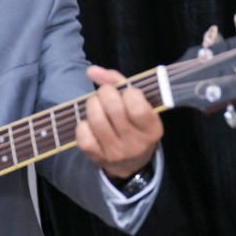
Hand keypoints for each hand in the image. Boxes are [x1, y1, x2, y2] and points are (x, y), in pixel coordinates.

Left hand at [76, 65, 162, 180]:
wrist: (130, 164)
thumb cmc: (136, 126)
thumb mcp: (139, 105)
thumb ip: (119, 82)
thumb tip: (92, 70)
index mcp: (152, 130)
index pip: (137, 106)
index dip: (128, 92)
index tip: (127, 92)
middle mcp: (135, 143)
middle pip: (113, 108)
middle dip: (105, 92)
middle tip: (106, 93)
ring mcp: (115, 152)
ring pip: (96, 119)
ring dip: (92, 104)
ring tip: (97, 104)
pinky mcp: (96, 157)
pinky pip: (83, 135)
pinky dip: (83, 123)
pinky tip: (90, 123)